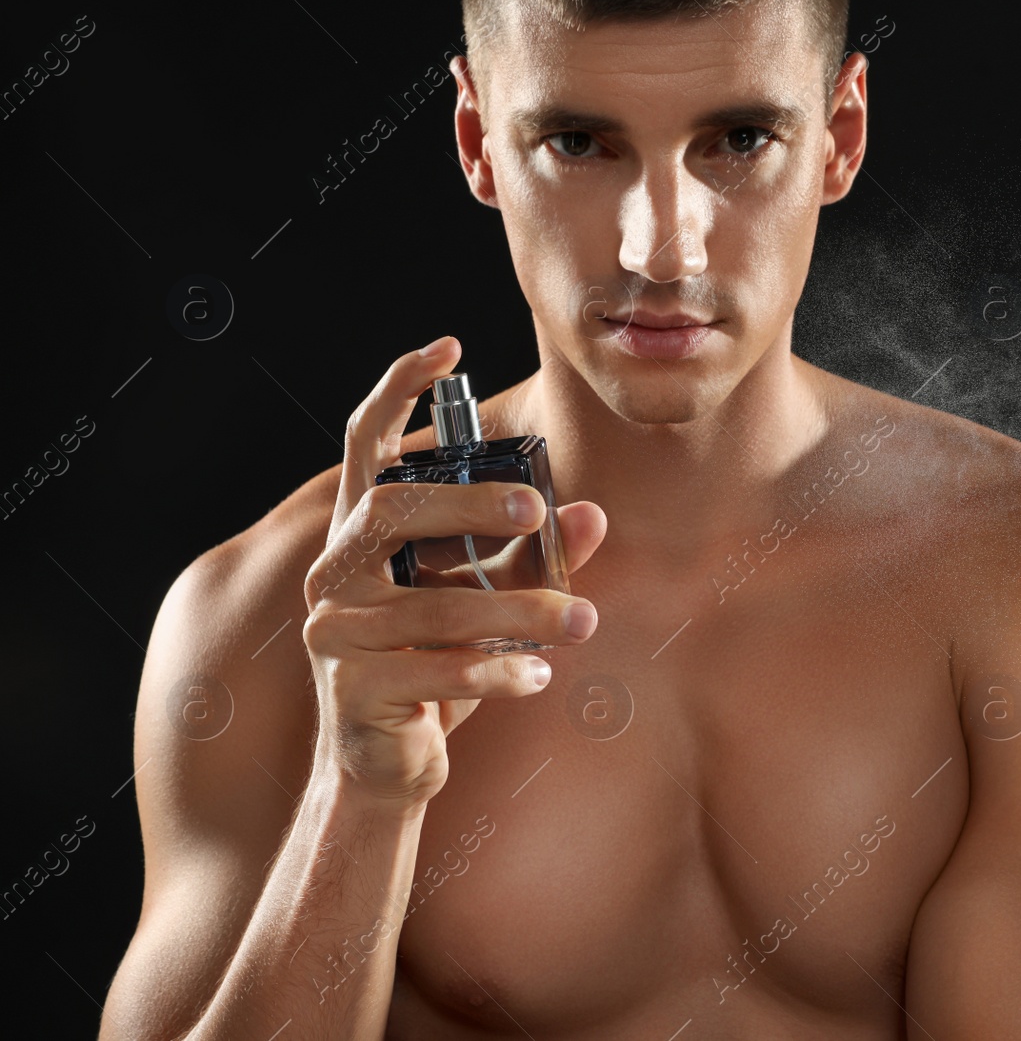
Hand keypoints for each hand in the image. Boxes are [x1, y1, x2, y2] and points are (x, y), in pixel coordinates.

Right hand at [302, 336, 607, 809]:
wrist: (391, 764)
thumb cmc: (439, 666)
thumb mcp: (493, 602)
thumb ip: (536, 557)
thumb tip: (593, 513)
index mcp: (363, 536)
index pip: (363, 445)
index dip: (397, 390)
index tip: (448, 348)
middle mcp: (336, 572)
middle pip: (393, 509)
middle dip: (471, 504)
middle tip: (538, 510)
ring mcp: (335, 630)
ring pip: (437, 605)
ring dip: (520, 611)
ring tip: (582, 621)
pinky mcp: (352, 689)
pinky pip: (436, 671)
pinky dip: (497, 672)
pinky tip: (539, 675)